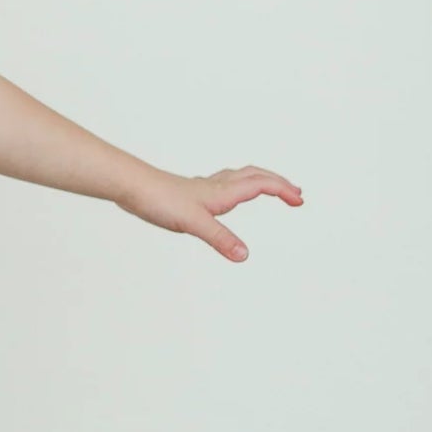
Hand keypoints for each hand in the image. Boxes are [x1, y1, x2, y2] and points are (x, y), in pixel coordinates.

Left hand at [120, 165, 302, 261]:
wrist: (132, 187)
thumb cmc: (160, 199)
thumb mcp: (194, 224)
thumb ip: (220, 239)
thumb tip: (245, 255)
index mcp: (223, 192)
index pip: (261, 185)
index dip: (283, 190)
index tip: (300, 200)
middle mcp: (216, 187)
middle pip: (255, 176)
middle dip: (278, 183)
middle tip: (296, 193)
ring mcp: (203, 189)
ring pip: (239, 177)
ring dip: (260, 181)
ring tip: (270, 188)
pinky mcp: (191, 194)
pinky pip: (223, 185)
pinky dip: (237, 186)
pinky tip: (226, 197)